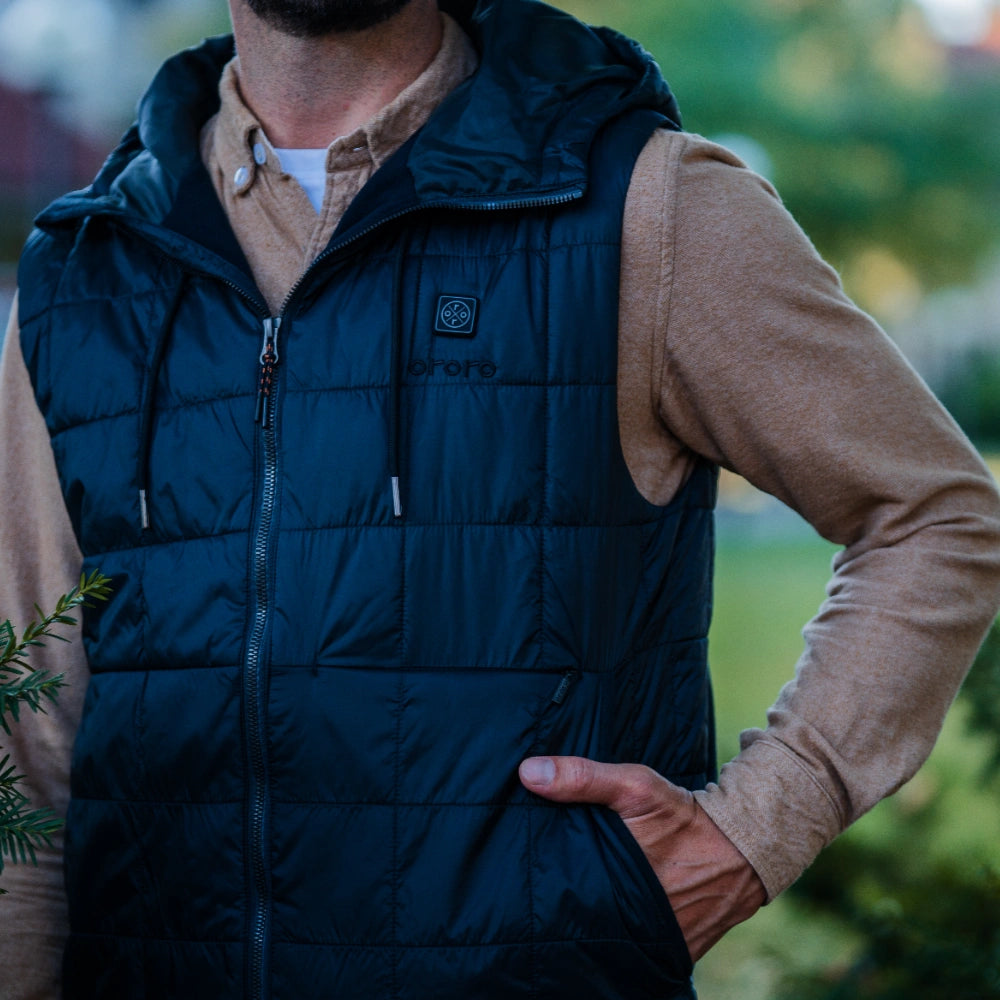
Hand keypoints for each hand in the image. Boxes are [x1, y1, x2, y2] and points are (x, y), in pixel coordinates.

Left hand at [518, 755, 765, 960]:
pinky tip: (610, 914)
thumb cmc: (685, 816)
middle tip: (546, 887)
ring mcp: (655, 940)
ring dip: (596, 919)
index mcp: (618, 884)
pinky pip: (638, 946)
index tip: (523, 871)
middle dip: (567, 904)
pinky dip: (624, 931)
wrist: (746, 848)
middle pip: (583, 919)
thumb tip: (528, 772)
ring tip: (576, 901)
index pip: (563, 896)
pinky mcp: (674, 952)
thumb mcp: (636, 788)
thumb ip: (583, 778)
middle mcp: (635, 920)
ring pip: (609, 934)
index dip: (545, 886)